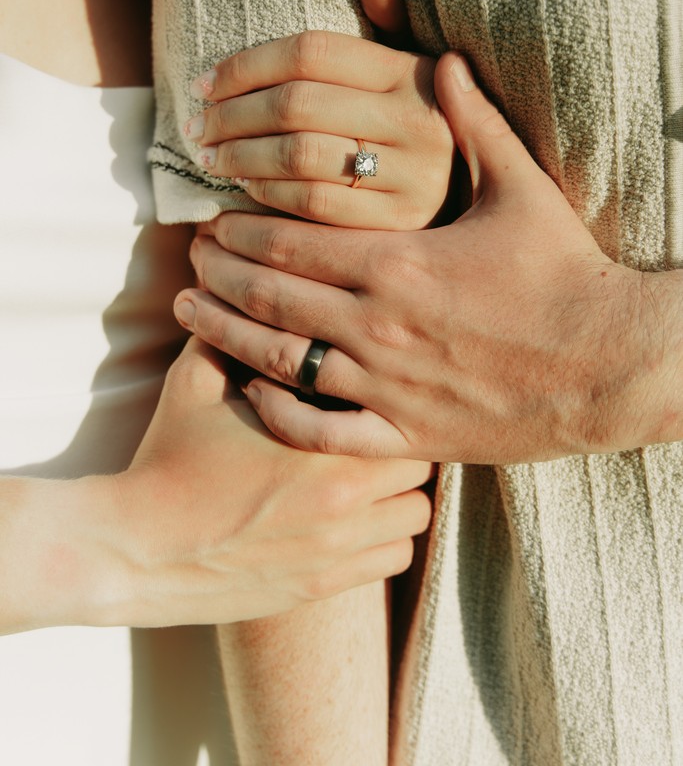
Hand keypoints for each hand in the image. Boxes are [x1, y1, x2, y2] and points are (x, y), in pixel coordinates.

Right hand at [111, 338, 431, 625]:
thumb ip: (234, 334)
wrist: (137, 550)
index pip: (400, 411)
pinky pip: (397, 556)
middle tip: (377, 432)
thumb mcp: (195, 383)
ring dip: (401, 493)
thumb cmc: (168, 459)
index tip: (375, 394)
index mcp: (318, 440)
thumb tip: (248, 291)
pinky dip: (388, 538)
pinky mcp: (326, 584)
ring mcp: (338, 547)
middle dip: (403, 443)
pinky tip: (357, 521)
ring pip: (418, 513)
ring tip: (371, 478)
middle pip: (422, 461)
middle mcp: (341, 496)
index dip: (390, 399)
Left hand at [174, 54, 681, 463]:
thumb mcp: (521, 188)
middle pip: (269, 298)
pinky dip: (279, 414)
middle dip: (219, 274)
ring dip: (225, 335)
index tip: (213, 221)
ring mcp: (388, 388)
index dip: (240, 230)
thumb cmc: (566, 274)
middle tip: (189, 260)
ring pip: (279, 363)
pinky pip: (323, 433)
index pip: (290, 241)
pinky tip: (252, 392)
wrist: (610, 362)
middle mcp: (378, 327)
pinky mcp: (408, 435)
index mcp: (397, 263)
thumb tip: (445, 59)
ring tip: (190, 315)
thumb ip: (474, 123)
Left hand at [183, 0, 453, 229]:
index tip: (203, 84)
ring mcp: (412, 173)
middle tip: (196, 127)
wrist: (478, 206)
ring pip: (298, 154)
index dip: (245, 65)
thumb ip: (392, 27)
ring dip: (240, 156)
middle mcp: (416, 118)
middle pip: (295, 103)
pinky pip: (314, 203)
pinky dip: (269, 194)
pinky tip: (246, 189)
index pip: (310, 52)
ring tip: (211, 159)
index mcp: (412, 71)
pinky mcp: (399, 221)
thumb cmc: (427, 131)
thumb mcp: (418, 76)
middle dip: (231, 115)